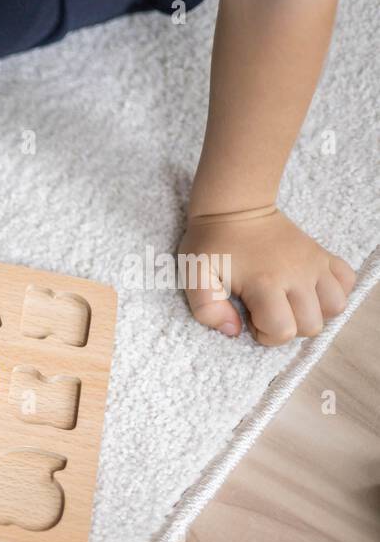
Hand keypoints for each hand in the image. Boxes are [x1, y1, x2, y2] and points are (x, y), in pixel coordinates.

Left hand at [179, 207, 354, 344]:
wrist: (236, 208)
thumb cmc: (212, 243)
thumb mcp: (194, 276)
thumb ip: (208, 308)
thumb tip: (233, 330)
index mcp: (265, 283)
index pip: (283, 330)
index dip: (265, 334)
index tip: (249, 317)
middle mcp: (297, 275)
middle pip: (312, 325)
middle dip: (288, 327)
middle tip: (266, 310)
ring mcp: (314, 264)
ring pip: (336, 306)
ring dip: (314, 313)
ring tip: (289, 303)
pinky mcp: (323, 255)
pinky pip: (347, 281)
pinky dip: (333, 291)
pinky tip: (309, 290)